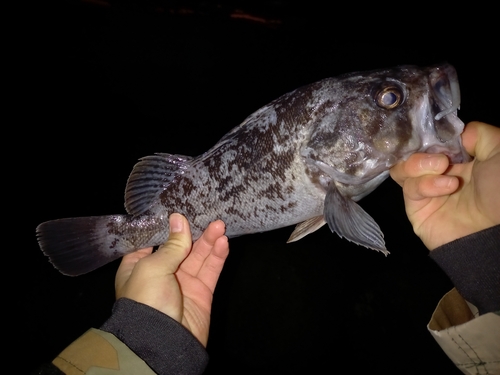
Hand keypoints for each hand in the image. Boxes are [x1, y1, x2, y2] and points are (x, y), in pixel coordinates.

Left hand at [114, 213, 228, 345]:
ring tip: (220, 225)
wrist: (161, 342)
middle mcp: (161, 273)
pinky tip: (223, 242)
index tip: (180, 212)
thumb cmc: (146, 299)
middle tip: (208, 216)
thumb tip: (178, 219)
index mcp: (139, 266)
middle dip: (194, 232)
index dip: (168, 227)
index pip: (154, 241)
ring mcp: (183, 283)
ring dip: (209, 241)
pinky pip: (210, 271)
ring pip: (198, 257)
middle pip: (180, 247)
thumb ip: (171, 244)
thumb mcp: (153, 267)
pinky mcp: (201, 293)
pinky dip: (217, 256)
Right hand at [390, 121, 499, 249]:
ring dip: (418, 163)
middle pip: (411, 153)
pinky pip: (410, 189)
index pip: (432, 142)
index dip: (430, 135)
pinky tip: (447, 186)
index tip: (435, 133)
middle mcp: (440, 175)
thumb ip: (478, 134)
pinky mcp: (417, 210)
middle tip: (441, 156)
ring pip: (402, 169)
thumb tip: (457, 136)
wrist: (497, 230)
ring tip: (441, 167)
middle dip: (421, 149)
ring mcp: (427, 193)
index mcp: (461, 160)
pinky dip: (425, 183)